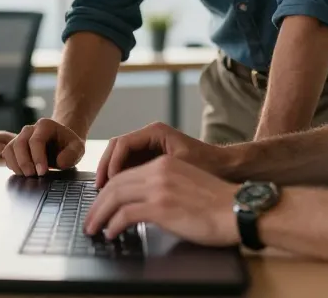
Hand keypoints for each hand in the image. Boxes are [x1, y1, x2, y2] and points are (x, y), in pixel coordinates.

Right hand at [2, 118, 84, 175]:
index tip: (42, 172)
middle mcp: (30, 129)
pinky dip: (12, 165)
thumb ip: (72, 154)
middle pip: (19, 144)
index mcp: (45, 125)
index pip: (36, 141)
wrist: (61, 143)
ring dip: (16, 165)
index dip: (38, 158)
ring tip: (27, 176)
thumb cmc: (68, 145)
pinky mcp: (14, 146)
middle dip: (25, 162)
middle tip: (33, 176)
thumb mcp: (77, 148)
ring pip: (10, 149)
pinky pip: (7, 154)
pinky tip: (23, 173)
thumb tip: (59, 162)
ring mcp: (20, 136)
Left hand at [84, 155, 240, 245]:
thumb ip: (163, 188)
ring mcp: (159, 187)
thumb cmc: (218, 205)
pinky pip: (125, 214)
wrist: (238, 210)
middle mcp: (159, 171)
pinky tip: (111, 233)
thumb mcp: (186, 185)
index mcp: (164, 164)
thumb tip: (142, 206)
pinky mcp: (161, 206)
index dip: (108, 191)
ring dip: (100, 215)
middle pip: (115, 184)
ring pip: (115, 197)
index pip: (126, 173)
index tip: (100, 205)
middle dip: (98, 204)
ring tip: (94, 229)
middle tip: (90, 220)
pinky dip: (113, 225)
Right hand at [96, 121, 232, 187]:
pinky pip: (130, 167)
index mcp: (155, 132)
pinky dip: (122, 179)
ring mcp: (149, 148)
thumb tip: (127, 185)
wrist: (228, 168)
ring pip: (121, 159)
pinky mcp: (151, 160)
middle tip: (99, 190)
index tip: (107, 183)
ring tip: (105, 195)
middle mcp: (150, 137)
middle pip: (117, 149)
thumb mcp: (181, 169)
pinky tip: (119, 196)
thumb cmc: (209, 167)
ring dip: (111, 176)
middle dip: (106, 169)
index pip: (122, 144)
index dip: (111, 164)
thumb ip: (154, 175)